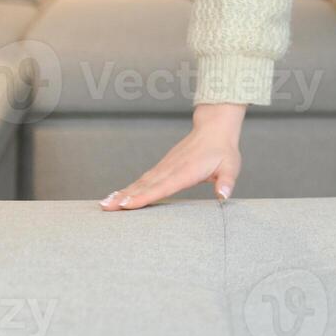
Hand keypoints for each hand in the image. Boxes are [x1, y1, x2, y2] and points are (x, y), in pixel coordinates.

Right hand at [99, 103, 245, 210]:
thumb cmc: (223, 151)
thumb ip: (227, 182)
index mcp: (187, 170)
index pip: (163, 186)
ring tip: (105, 204)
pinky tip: (117, 195)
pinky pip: (144, 178)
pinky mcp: (163, 166)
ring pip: (141, 181)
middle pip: (146, 185)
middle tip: (106, 208)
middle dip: (125, 197)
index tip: (127, 204)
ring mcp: (165, 166)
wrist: (214, 128)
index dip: (145, 196)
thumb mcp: (231, 166)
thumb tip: (224, 196)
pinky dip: (129, 187)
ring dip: (122, 193)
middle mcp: (172, 168)